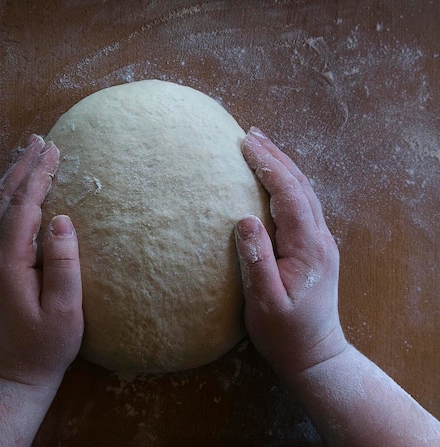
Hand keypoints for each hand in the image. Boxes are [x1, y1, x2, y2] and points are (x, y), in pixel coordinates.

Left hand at [0, 135, 82, 388]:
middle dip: (22, 168)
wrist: (13, 374)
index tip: (55, 150)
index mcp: (8, 262)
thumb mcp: (66, 310)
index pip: (24, 206)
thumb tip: (62, 219)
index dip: (40, 175)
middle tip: (39, 140)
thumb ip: (64, 263)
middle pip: (3, 200)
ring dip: (8, 179)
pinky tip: (7, 191)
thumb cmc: (46, 346)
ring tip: (24, 155)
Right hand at [235, 127, 347, 377]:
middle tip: (250, 133)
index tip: (245, 143)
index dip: (268, 166)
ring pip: (304, 192)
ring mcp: (320, 242)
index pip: (289, 195)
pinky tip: (272, 180)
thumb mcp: (265, 303)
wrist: (315, 354)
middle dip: (276, 156)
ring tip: (259, 146)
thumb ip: (257, 261)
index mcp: (308, 248)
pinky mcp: (315, 248)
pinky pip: (302, 205)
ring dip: (282, 166)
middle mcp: (319, 238)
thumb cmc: (285, 333)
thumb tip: (244, 220)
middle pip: (301, 185)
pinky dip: (286, 184)